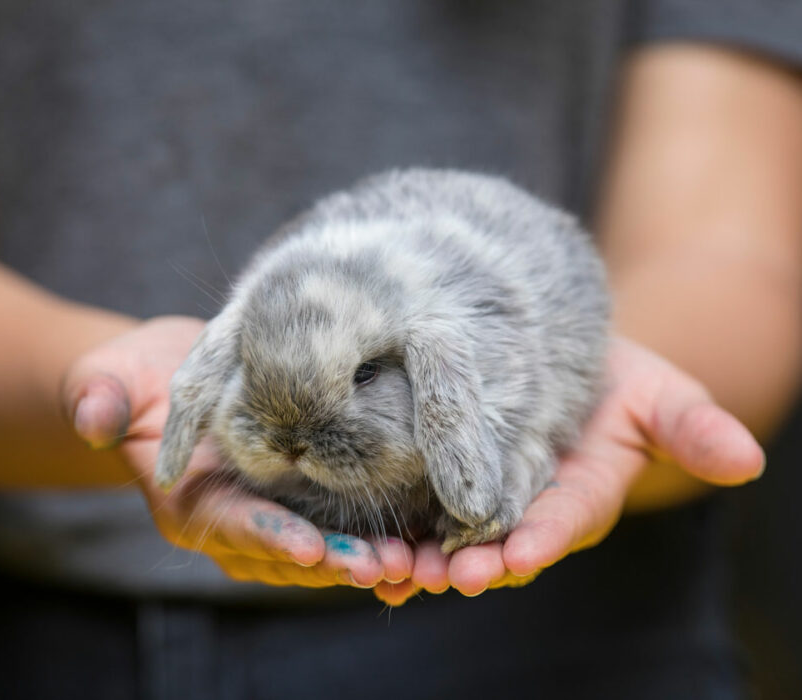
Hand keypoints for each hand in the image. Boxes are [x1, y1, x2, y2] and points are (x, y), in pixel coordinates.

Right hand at [61, 316, 412, 589]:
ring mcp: (273, 516)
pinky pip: (341, 526)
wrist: (173, 376)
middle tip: (386, 565)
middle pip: (286, 551)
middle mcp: (234, 522)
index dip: (268, 535)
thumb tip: (91, 415)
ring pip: (322, 549)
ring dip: (367, 558)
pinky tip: (423, 536)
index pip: (228, 525)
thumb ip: (98, 396)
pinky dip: (377, 535)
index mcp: (188, 503)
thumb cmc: (137, 376)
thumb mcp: (109, 375)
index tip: (310, 544)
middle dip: (335, 561)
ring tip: (416, 560)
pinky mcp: (304, 498)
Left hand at [373, 336, 764, 605]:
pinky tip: (367, 551)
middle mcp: (528, 505)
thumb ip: (694, 431)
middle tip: (441, 576)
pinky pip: (421, 510)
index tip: (518, 556)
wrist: (570, 361)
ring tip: (394, 571)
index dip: (543, 539)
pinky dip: (398, 530)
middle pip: (500, 542)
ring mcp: (485, 496)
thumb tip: (747, 461)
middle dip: (473, 563)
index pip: (564, 521)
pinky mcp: (445, 478)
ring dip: (425, 558)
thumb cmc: (622, 382)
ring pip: (453, 536)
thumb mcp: (664, 397)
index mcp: (580, 494)